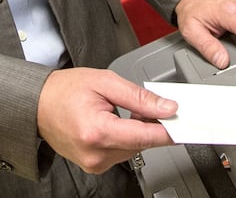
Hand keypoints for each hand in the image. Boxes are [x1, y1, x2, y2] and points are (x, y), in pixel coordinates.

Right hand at [37, 68, 177, 173]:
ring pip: (136, 148)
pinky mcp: (95, 164)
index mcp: (97, 132)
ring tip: (126, 110)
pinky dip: (129, 136)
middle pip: (143, 143)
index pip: (146, 137)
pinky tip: (121, 122)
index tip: (185, 125)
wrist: (38, 104)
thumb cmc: (66, 91)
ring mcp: (94, 162)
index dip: (170, 131)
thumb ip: (140, 97)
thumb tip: (167, 107)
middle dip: (154, 124)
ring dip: (140, 130)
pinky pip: (124, 151)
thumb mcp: (107, 82)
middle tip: (152, 104)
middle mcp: (96, 153)